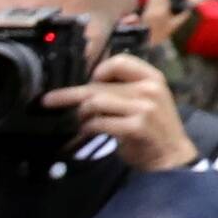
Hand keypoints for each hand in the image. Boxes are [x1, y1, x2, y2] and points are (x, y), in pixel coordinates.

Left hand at [51, 48, 196, 167]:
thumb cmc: (153, 127)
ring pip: (95, 102)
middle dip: (69, 95)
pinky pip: (99, 123)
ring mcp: (144, 108)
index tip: (89, 82)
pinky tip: (87, 132)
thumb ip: (123, 89)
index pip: (120, 62)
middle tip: (46, 100)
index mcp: (152, 77)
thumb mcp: (146, 100)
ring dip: (81, 114)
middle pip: (98, 85)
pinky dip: (88, 128)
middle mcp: (149, 89)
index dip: (99, 70)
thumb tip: (85, 85)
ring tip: (81, 122)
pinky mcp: (136, 127)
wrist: (171, 155)